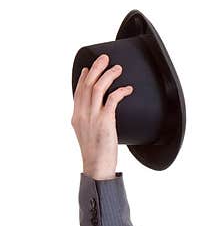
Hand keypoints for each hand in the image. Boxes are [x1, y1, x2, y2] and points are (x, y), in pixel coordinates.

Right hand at [71, 53, 133, 179]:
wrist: (96, 166)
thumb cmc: (96, 155)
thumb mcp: (87, 135)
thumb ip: (91, 122)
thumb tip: (101, 116)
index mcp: (76, 116)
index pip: (78, 91)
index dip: (84, 77)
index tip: (90, 68)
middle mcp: (82, 113)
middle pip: (88, 84)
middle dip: (97, 68)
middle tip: (105, 58)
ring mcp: (93, 116)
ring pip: (98, 88)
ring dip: (109, 75)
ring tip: (117, 68)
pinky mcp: (105, 121)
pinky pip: (112, 100)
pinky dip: (120, 91)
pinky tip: (127, 89)